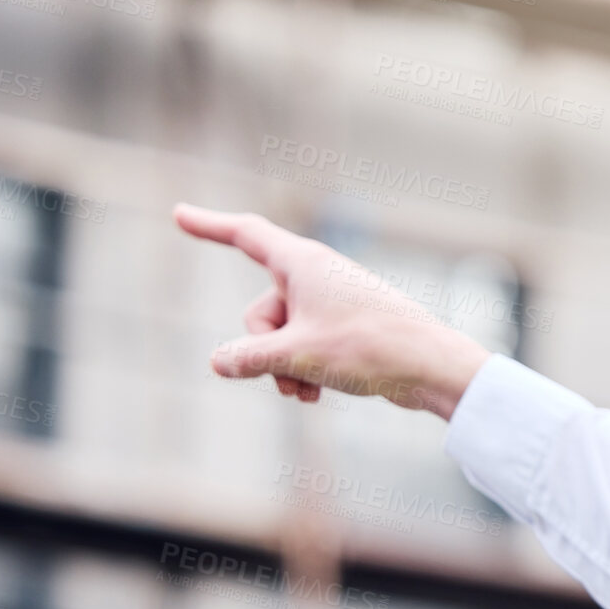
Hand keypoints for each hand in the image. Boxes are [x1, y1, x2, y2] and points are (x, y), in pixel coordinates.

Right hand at [173, 204, 490, 419]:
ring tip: (307, 392)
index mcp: (302, 263)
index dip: (209, 226)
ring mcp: (333, 302)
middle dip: (264, 349)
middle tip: (289, 375)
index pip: (245, 235)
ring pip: (283, 336)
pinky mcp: (347, 328)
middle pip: (260, 310)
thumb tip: (218, 362)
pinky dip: (305, 369)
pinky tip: (318, 394)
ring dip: (285, 367)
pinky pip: (306, 347)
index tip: (179, 214)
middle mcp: (316, 276)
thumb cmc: (368, 348)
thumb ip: (249, 358)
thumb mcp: (296, 356)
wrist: (430, 366)